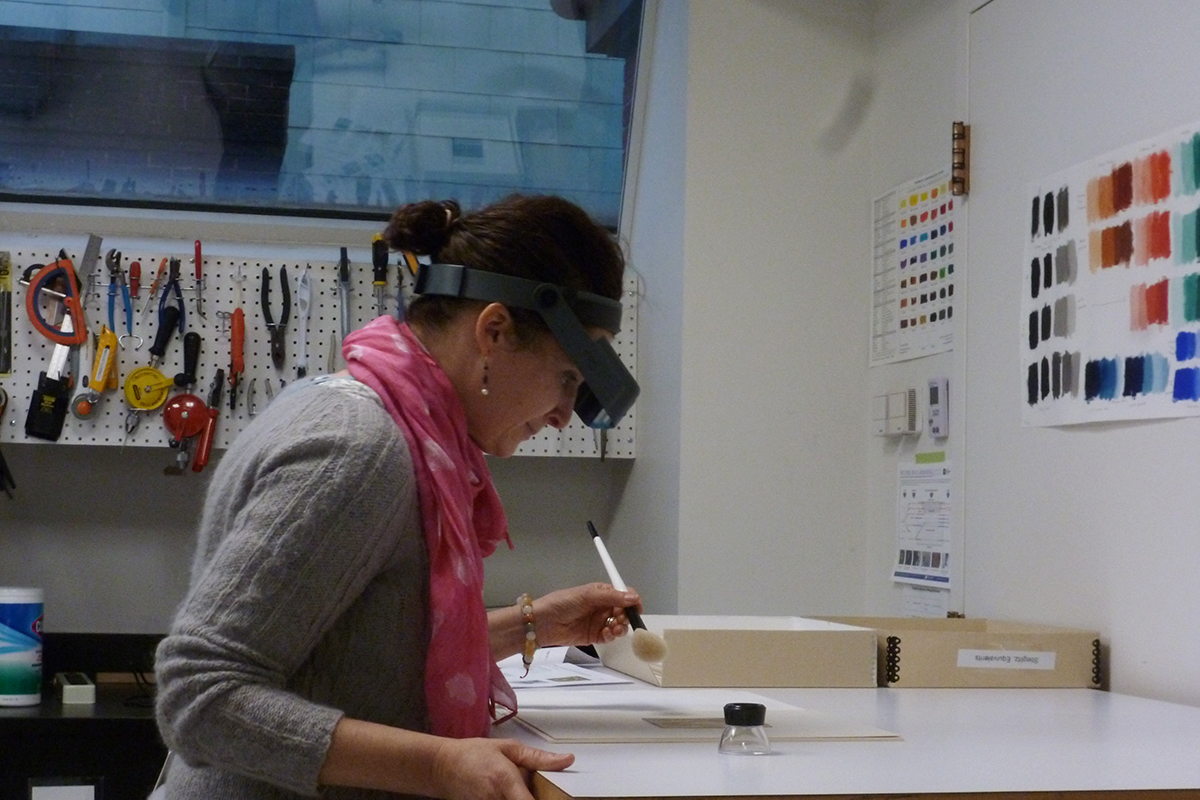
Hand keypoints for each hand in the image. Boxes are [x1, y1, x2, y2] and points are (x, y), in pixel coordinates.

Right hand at [431, 736, 573, 799]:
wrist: (443, 767)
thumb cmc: (474, 754)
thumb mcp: (508, 748)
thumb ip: (538, 757)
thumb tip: (566, 760)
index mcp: (506, 780)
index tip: (558, 798)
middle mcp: (496, 799)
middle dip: (536, 799)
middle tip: (541, 791)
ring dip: (523, 798)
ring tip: (522, 790)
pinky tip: (510, 794)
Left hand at [535, 582, 640, 646]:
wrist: (542, 623)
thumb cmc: (563, 603)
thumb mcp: (587, 595)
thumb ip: (611, 597)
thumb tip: (633, 598)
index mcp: (601, 592)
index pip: (623, 595)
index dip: (632, 601)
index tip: (636, 608)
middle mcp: (602, 606)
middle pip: (624, 611)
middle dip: (626, 616)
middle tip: (621, 620)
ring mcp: (599, 622)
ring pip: (619, 625)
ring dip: (621, 627)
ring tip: (614, 628)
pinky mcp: (594, 636)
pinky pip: (610, 636)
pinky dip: (611, 635)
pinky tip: (606, 634)